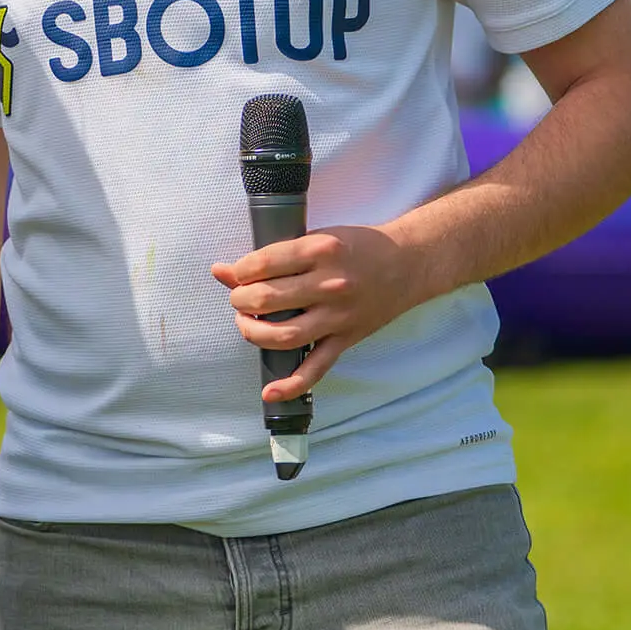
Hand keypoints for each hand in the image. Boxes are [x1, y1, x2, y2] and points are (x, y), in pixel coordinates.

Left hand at [212, 224, 434, 400]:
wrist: (408, 263)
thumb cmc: (357, 247)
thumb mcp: (316, 238)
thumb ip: (272, 255)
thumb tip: (222, 271)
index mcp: (319, 251)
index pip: (263, 264)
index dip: (239, 272)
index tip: (235, 275)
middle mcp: (329, 284)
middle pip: (267, 299)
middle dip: (241, 301)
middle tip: (239, 300)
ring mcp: (339, 316)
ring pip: (284, 335)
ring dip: (253, 332)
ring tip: (246, 324)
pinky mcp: (347, 339)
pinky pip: (317, 367)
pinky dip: (292, 384)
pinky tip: (269, 391)